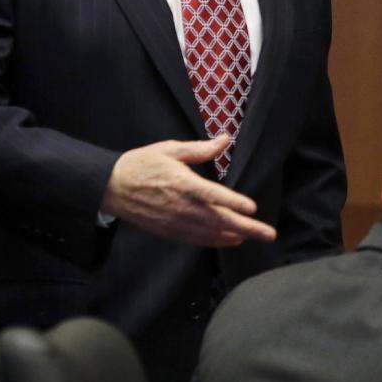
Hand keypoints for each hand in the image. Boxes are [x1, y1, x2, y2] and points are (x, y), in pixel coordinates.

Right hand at [100, 136, 276, 246]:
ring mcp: (176, 222)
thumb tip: (225, 139)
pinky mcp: (170, 231)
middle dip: (247, 228)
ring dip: (236, 236)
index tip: (253, 208)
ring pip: (211, 234)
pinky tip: (232, 241)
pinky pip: (197, 240)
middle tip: (269, 233)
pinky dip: (216, 242)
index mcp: (183, 184)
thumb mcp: (171, 150)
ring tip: (256, 236)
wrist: (112, 187)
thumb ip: (200, 149)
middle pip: (219, 220)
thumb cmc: (142, 164)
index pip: (214, 196)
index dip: (234, 203)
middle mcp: (182, 207)